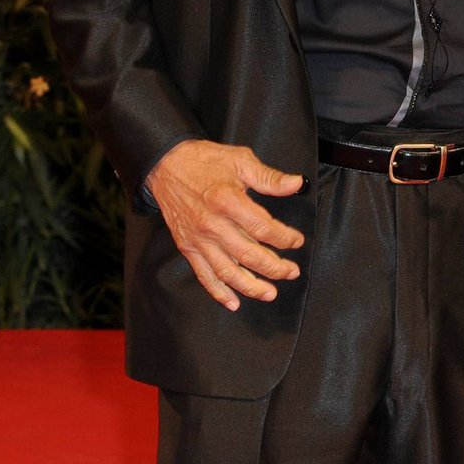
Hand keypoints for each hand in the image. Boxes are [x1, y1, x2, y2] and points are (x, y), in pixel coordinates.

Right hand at [144, 139, 305, 310]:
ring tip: (270, 293)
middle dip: (274, 267)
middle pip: (248, 254)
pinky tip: (234, 302)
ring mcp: (199, 240)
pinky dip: (218, 292)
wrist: (166, 166)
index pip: (263, 228)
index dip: (284, 238)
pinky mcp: (188, 248)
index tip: (297, 241)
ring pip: (227, 271)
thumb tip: (297, 184)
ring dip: (251, 286)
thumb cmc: (205, 162)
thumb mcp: (240, 160)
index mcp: (228, 201)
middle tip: (292, 272)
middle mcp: (213, 225)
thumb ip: (269, 177)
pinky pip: (204, 275)